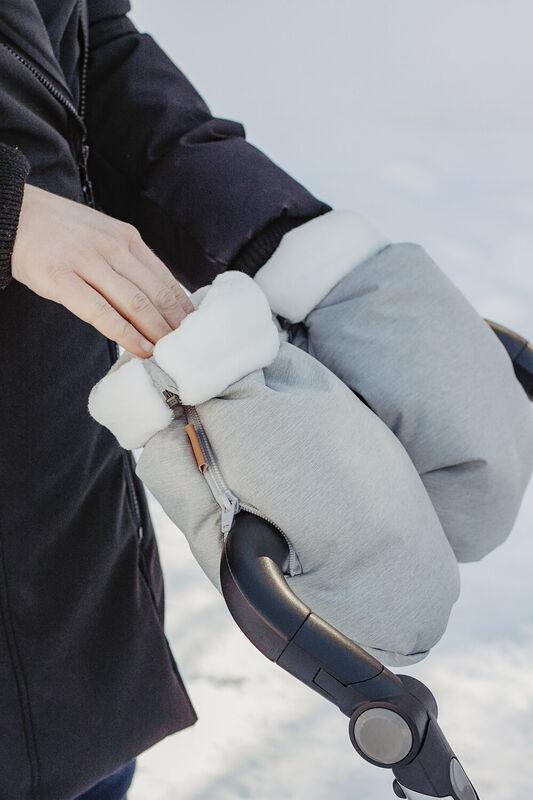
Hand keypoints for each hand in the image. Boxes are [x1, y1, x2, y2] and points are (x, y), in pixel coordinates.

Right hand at [12, 183, 193, 357]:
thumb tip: (156, 296)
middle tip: (190, 349)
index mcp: (127, 237)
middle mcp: (112, 247)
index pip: (166, 278)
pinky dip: (125, 334)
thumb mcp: (102, 234)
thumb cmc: (59, 230)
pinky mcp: (61, 280)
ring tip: (171, 354)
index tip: (196, 330)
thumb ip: (127, 260)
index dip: (184, 308)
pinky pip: (101, 312)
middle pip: (156, 293)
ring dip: (157, 332)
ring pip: (135, 303)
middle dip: (176, 325)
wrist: (12, 212)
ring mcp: (87, 262)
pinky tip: (140, 349)